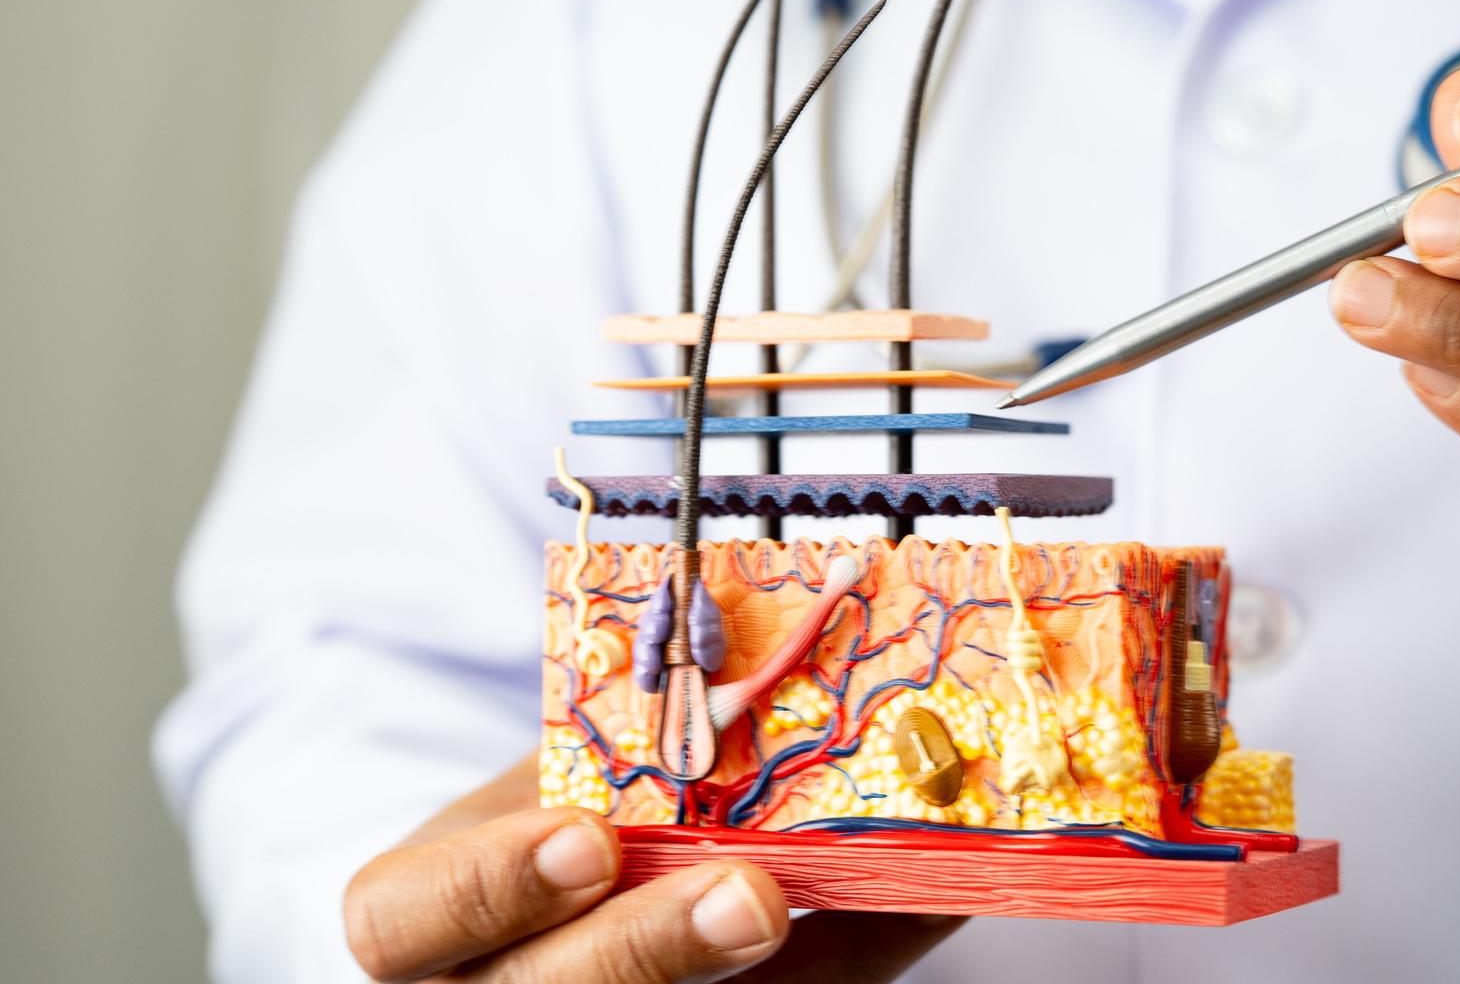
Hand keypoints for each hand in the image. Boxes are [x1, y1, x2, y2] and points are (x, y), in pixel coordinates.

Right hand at [345, 753, 963, 980]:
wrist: (593, 875)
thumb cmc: (570, 807)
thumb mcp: (563, 764)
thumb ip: (627, 735)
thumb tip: (759, 653)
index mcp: (421, 911)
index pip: (399, 921)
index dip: (486, 887)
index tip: (589, 835)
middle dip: (646, 947)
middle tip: (750, 893)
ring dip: (737, 966)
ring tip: (829, 897)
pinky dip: (845, 961)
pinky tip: (916, 905)